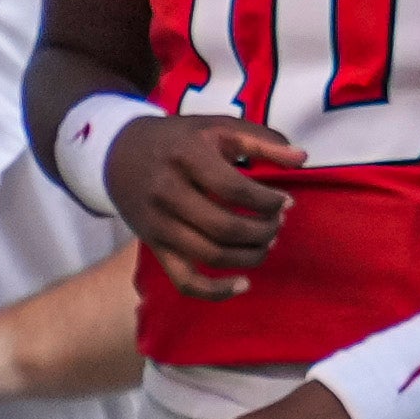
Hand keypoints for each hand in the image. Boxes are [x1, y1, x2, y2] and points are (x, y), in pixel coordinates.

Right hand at [102, 113, 298, 295]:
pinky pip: (185, 281)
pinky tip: (243, 284)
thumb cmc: (177, 139)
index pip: (235, 189)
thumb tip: (302, 158)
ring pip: (211, 255)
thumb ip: (261, 139)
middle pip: (225, 227)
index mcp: (184, 156)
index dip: (268, 201)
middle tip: (277, 224)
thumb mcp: (216, 127)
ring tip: (265, 243)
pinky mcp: (154, 245)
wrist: (117, 152)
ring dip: (250, 256)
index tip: (285, 201)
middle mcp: (166, 191)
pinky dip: (216, 291)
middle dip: (263, 230)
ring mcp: (157, 223)